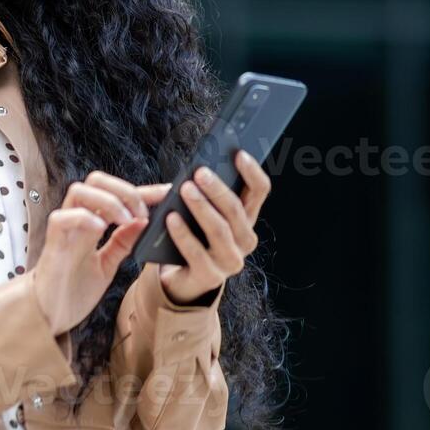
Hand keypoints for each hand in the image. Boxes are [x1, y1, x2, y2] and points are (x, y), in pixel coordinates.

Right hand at [29, 172, 173, 335]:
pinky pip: (62, 218)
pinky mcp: (51, 245)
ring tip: (126, 220)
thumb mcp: (108, 265)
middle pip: (96, 181)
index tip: (167, 193)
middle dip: (124, 190)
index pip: (118, 196)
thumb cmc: (73, 291)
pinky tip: (101, 229)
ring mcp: (63, 230)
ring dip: (108, 201)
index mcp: (92, 224)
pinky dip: (84, 217)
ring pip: (79, 191)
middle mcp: (77, 221)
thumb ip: (123, 243)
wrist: (49, 319)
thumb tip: (144, 221)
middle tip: (142, 213)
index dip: (144, 191)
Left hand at [153, 149, 270, 305]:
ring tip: (185, 190)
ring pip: (219, 230)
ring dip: (201, 207)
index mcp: (247, 218)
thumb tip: (201, 168)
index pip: (259, 190)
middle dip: (217, 189)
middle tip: (200, 172)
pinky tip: (170, 218)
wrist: (184, 276)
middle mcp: (245, 240)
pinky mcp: (210, 276)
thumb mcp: (205, 211)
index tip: (238, 153)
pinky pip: (196, 252)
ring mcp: (230, 261)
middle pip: (236, 209)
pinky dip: (182, 233)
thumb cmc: (195, 234)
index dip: (252, 171)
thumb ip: (209, 193)